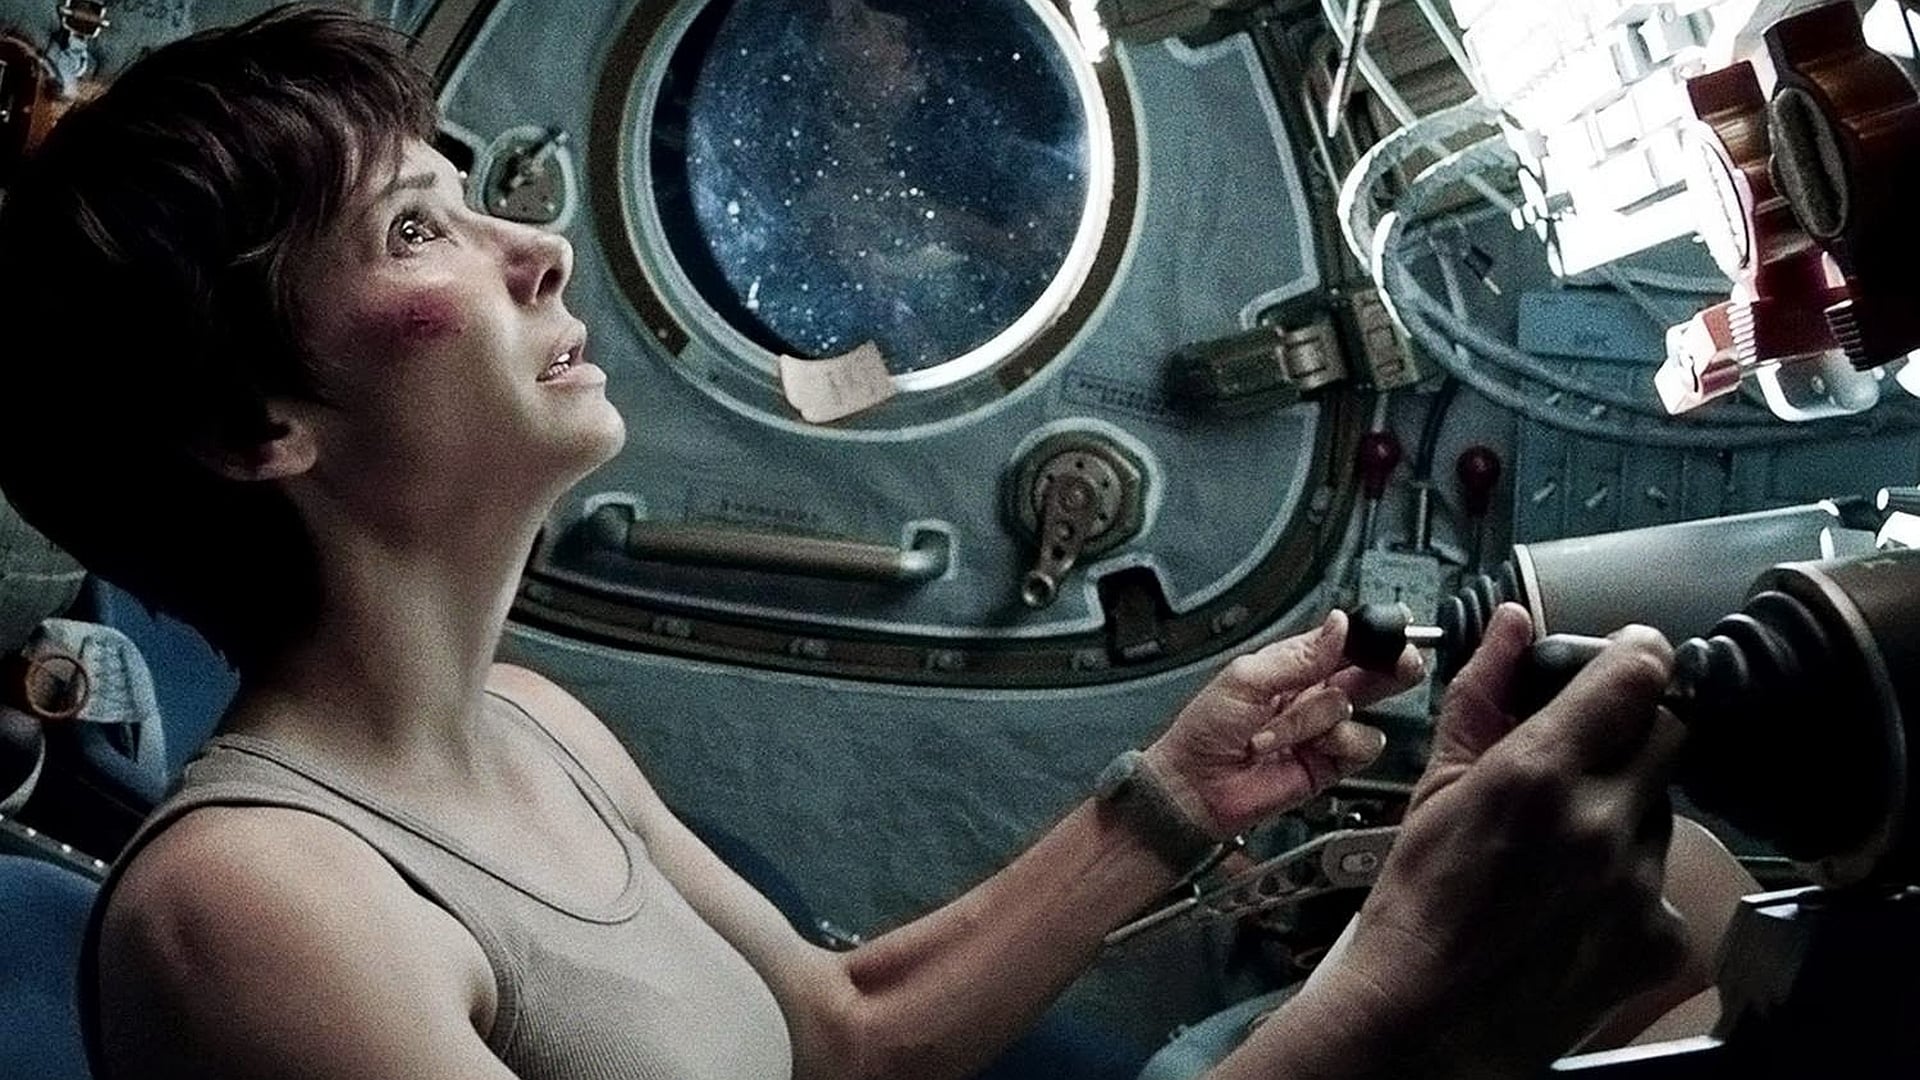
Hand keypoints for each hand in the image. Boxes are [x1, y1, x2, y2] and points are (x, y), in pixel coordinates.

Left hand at [1144, 609, 1422, 837]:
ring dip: (1317, 717)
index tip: (1391, 631)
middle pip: (1366, 672)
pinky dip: (1338, 744)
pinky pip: (1361, 744)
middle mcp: (1311, 694)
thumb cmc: (1206, 731)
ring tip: (1281, 730)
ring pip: (1353, 707)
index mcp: (1291, 664)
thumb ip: (1299, 655)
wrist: (1197, 788)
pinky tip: (1311, 748)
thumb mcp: (1246, 679)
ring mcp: (1322, 728)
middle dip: (1386, 665)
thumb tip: (1339, 625)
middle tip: (1403, 662)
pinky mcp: (1331, 762)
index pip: (1341, 642)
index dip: (1368, 635)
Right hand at [1306, 603, 1688, 1077]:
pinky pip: (1664, 884)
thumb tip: (1508, 627)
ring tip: (1563, 855)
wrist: (1427, 1019)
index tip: (1630, 659)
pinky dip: (1630, 887)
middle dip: (1632, 736)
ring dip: (1625, 816)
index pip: (1638, 674)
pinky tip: (1579, 906)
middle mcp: (1600, 821)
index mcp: (1538, 771)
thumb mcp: (1435, 788)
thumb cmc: (1417, 904)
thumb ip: (1481, 697)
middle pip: (1669, 734)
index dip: (1638, 657)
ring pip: (1662, 811)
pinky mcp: (1659, 936)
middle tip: (1583, 767)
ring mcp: (1637, 882)